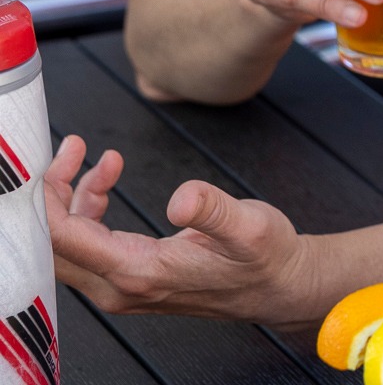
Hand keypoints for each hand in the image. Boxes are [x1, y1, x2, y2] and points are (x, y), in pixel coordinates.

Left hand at [47, 134, 322, 322]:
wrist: (278, 288)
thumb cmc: (265, 258)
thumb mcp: (251, 227)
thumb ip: (214, 210)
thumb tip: (181, 198)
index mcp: (140, 272)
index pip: (64, 238)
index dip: (51, 194)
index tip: (69, 153)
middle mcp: (119, 288)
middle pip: (53, 244)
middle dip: (52, 192)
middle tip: (74, 148)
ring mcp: (120, 287)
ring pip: (65, 245)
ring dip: (69, 199)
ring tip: (100, 158)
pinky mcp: (127, 280)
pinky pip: (85, 246)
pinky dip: (86, 210)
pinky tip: (106, 182)